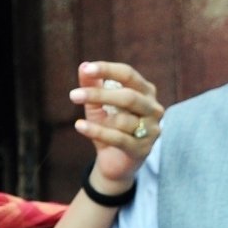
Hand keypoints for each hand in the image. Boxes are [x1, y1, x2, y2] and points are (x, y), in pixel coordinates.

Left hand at [69, 61, 162, 188]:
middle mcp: (154, 108)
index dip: (107, 70)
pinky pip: (118, 138)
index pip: (128, 74)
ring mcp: (152, 130)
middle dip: (100, 95)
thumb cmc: (108, 126)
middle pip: (129, 97)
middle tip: (73, 95)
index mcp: (146, 91)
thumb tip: (83, 66)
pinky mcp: (142, 149)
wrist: (114, 161)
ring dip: (99, 120)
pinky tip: (80, 126)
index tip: (86, 69)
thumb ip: (92, 85)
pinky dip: (97, 132)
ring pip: (123, 120)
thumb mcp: (97, 105)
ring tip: (80, 123)